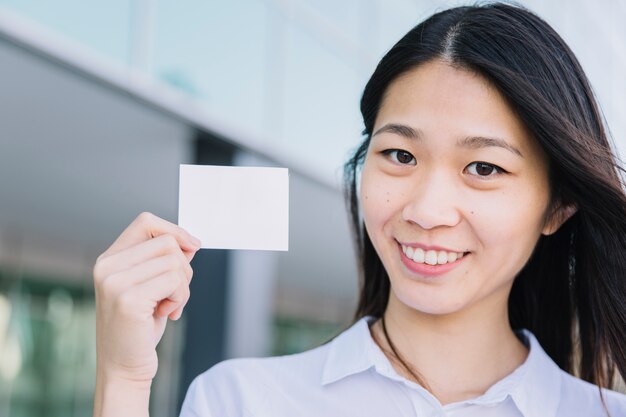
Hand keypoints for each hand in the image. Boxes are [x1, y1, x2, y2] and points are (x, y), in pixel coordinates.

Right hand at [93, 212, 200, 384]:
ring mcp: (115, 282)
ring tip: (169, 306)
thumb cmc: (140, 328)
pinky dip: (181, 298)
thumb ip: (165, 262)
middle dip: (184, 267)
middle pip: (167, 242)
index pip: (146, 222)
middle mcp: (107, 266)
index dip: (174, 230)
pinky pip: (175, 281)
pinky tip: (167, 314)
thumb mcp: (152, 287)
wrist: (124, 368)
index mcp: (109, 259)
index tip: (193, 246)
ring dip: (183, 287)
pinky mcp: (129, 299)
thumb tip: (190, 241)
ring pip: (175, 262)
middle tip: (176, 293)